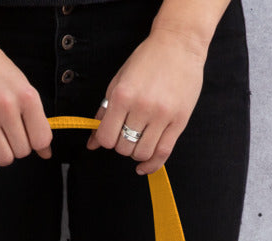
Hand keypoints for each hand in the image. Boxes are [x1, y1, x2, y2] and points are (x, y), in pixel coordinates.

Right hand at [0, 38, 51, 171]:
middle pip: (22, 151)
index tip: (27, 135)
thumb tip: (46, 153)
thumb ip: (36, 120)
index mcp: (27, 96)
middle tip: (8, 134)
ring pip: (4, 158)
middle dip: (17, 147)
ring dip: (3, 155)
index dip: (36, 143)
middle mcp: (7, 107)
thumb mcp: (22, 87)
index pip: (41, 139)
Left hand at [86, 26, 206, 174]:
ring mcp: (162, 115)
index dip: (106, 140)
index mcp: (123, 96)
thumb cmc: (147, 61)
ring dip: (137, 153)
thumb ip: (104, 113)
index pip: (106, 138)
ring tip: (139, 140)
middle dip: (122, 145)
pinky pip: (163, 153)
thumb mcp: (119, 81)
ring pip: (142, 153)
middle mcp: (142, 107)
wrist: (179, 44)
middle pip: (124, 148)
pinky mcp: (179, 121)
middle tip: (127, 132)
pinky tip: (144, 166)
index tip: (111, 133)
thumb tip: (92, 143)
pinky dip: (151, 165)